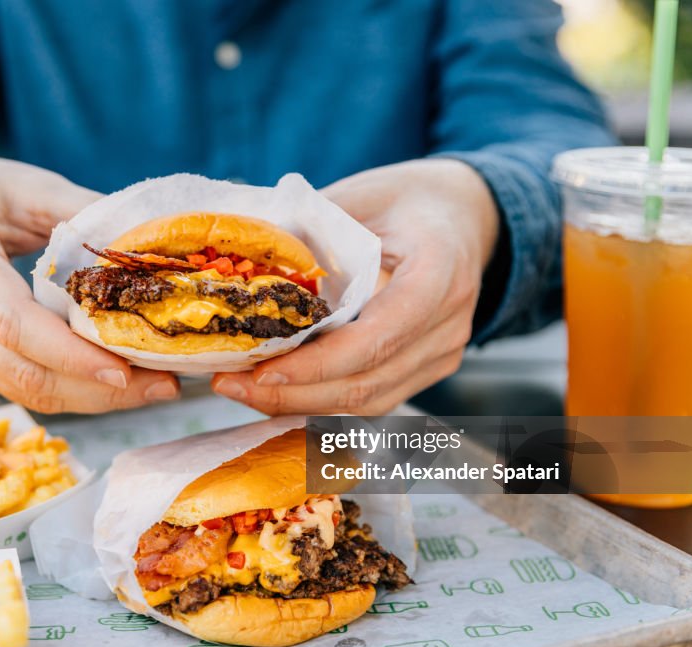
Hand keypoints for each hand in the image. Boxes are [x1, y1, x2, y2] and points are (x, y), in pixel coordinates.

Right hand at [0, 152, 179, 412]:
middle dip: (98, 389)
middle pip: (23, 370)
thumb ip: (86, 215)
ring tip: (152, 387)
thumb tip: (152, 251)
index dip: (71, 355)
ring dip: (91, 398)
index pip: (13, 323)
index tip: (127, 369)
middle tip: (164, 386)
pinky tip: (114, 381)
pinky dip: (70, 390)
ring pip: (23, 390)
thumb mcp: (29, 186)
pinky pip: (17, 386)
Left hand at [212, 159, 498, 414]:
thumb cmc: (406, 199)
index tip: (263, 371)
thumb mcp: (358, 196)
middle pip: (368, 382)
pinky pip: (372, 399)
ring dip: (301, 405)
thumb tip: (242, 266)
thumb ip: (311, 232)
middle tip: (231, 386)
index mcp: (439, 272)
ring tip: (242, 392)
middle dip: (293, 393)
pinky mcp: (427, 369)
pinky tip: (276, 393)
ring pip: (368, 402)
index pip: (378, 337)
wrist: (460, 215)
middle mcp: (448, 325)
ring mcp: (443, 353)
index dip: (318, 364)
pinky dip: (321, 401)